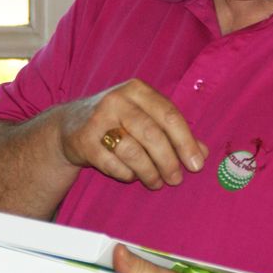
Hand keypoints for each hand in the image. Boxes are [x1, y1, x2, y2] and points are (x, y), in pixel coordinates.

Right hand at [58, 79, 207, 188]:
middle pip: (152, 134)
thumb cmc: (118, 122)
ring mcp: (98, 119)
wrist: (70, 125)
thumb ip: (174, 133)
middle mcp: (117, 100)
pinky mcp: (84, 140)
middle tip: (176, 179)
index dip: (186, 142)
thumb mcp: (146, 119)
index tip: (197, 164)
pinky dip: (127, 174)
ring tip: (155, 182)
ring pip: (132, 151)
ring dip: (149, 172)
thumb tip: (203, 153)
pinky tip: (131, 176)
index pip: (169, 115)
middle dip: (168, 161)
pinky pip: (113, 164)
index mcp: (137, 90)